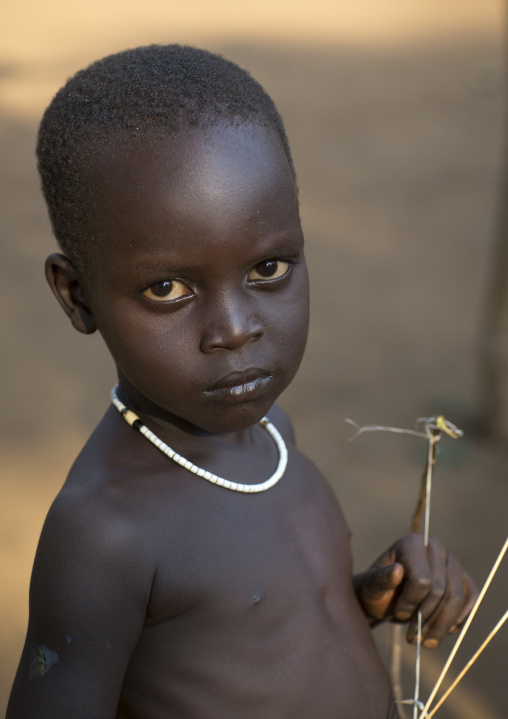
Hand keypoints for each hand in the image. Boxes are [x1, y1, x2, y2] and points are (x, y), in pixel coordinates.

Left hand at [354, 534, 477, 647]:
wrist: (387, 597)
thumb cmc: (377, 589)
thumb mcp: (371, 586)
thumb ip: (380, 579)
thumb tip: (397, 570)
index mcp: (411, 543)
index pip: (422, 579)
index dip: (411, 602)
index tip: (398, 613)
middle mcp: (434, 547)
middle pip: (442, 591)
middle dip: (427, 619)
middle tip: (412, 638)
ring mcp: (451, 561)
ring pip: (457, 598)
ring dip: (442, 626)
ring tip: (426, 642)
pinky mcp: (462, 577)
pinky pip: (470, 599)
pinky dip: (459, 620)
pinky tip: (444, 632)